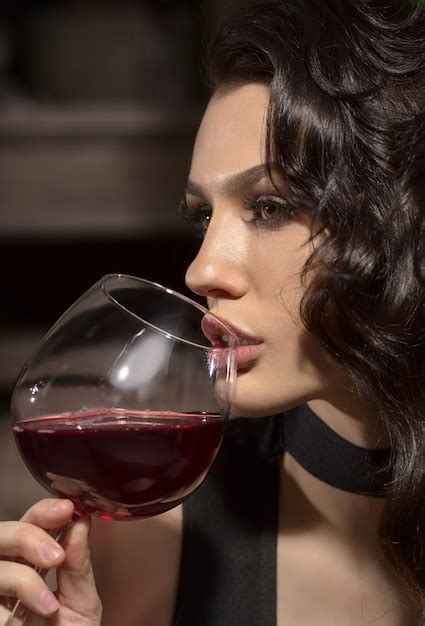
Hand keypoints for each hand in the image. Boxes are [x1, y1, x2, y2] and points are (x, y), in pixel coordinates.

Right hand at [0, 499, 101, 624]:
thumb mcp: (81, 605)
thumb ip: (79, 566)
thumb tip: (82, 523)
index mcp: (29, 563)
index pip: (29, 521)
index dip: (44, 510)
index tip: (66, 508)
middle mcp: (4, 574)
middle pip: (1, 532)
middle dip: (28, 536)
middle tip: (55, 557)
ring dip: (21, 579)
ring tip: (48, 606)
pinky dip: (2, 611)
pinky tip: (19, 624)